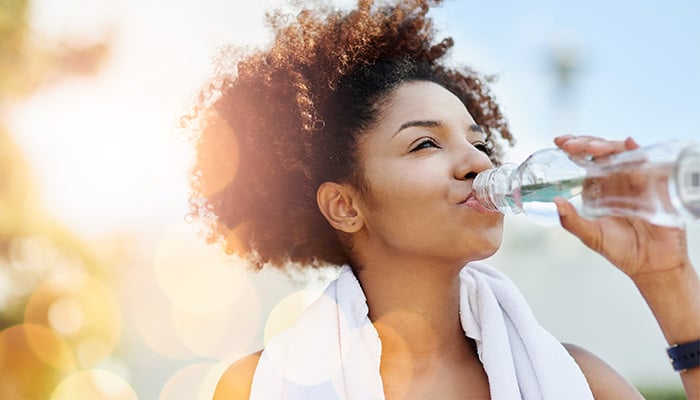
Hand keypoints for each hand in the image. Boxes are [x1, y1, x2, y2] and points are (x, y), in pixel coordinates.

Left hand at [552, 135, 690, 279]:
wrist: (652, 265)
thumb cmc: (621, 250)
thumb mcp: (591, 235)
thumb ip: (571, 221)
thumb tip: (554, 202)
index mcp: (599, 186)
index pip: (585, 159)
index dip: (574, 146)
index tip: (560, 142)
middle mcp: (617, 179)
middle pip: (602, 150)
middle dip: (586, 142)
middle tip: (572, 145)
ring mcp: (636, 179)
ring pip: (622, 152)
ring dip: (607, 146)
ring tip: (593, 149)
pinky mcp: (654, 184)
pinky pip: (647, 163)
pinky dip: (637, 151)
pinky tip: (629, 145)